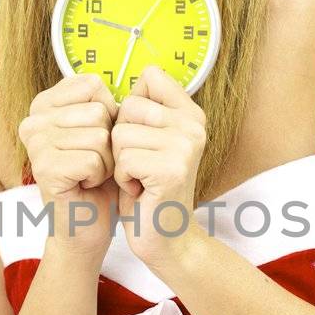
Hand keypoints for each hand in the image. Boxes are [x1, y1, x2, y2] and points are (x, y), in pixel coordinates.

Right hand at [18, 74, 120, 262]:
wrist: (88, 223)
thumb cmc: (100, 176)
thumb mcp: (108, 130)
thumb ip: (114, 100)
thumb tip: (150, 74)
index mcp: (45, 103)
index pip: (93, 85)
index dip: (110, 114)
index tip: (97, 139)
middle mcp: (33, 119)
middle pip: (98, 111)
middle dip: (109, 141)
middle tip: (94, 163)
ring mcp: (35, 144)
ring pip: (99, 135)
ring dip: (107, 161)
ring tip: (91, 174)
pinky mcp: (44, 168)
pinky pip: (94, 159)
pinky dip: (100, 176)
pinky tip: (85, 185)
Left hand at [111, 66, 206, 271]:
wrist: (166, 237)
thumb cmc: (148, 187)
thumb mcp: (148, 140)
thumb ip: (145, 108)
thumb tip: (132, 77)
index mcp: (191, 113)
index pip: (149, 77)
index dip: (131, 107)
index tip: (142, 136)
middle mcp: (194, 125)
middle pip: (128, 106)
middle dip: (121, 139)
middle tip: (139, 164)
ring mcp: (186, 146)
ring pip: (121, 134)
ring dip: (120, 161)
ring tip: (139, 177)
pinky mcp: (172, 169)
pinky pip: (124, 159)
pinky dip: (122, 178)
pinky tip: (140, 190)